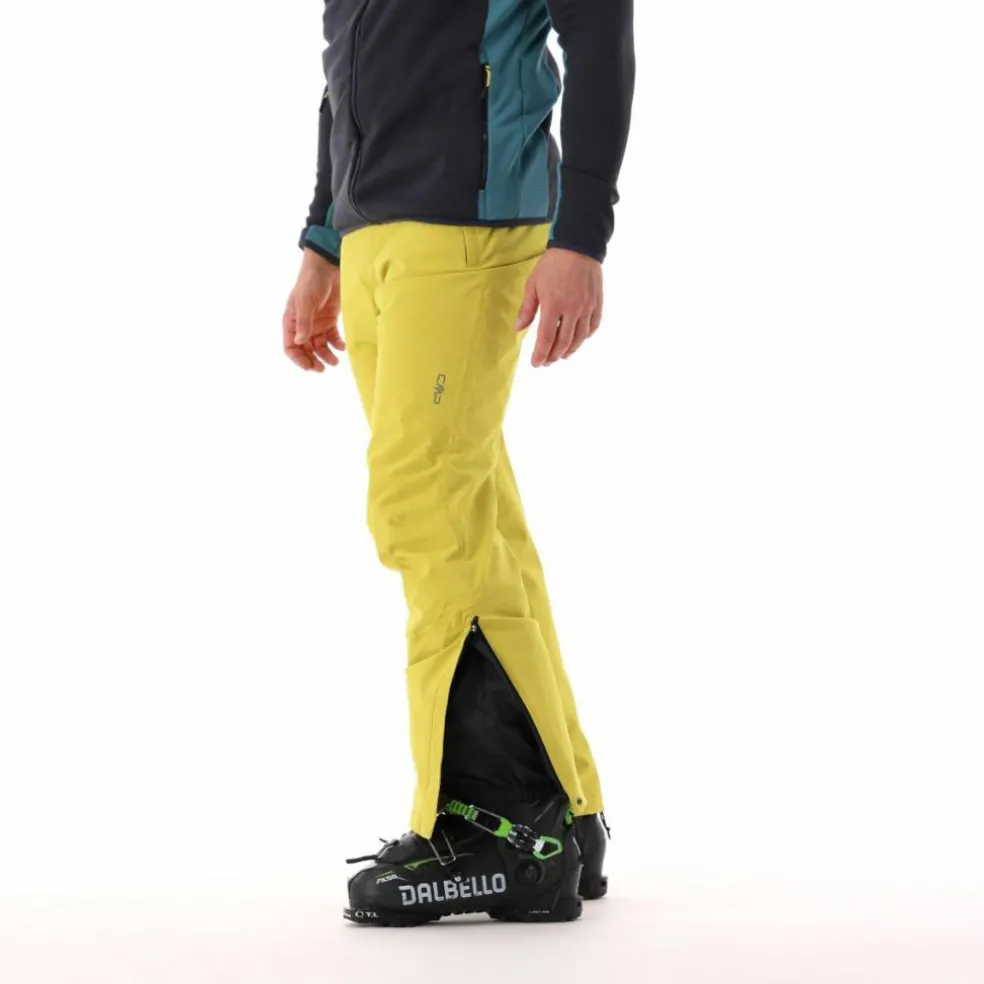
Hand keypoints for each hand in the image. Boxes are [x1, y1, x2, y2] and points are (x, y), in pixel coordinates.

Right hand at [283, 250, 344, 371]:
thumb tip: (300, 342)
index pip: (290, 346)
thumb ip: (304, 322)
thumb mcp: (305, 301)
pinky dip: (337, 344)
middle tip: (322, 368)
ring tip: (335, 362)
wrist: (328, 267)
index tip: (308, 366)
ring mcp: (317, 323)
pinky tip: (342, 347)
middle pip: (305, 350)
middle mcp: (303, 325)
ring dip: (326, 355)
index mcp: (291, 322)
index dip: (298, 358)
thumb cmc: (311, 281)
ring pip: (319, 346)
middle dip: (312, 360)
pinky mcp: (330, 320)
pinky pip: (332, 337)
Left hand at [514, 248, 602, 366]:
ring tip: (561, 356)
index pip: (546, 339)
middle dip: (553, 356)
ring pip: (579, 339)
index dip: (540, 354)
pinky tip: (577, 341)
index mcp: (553, 305)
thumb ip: (527, 309)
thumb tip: (518, 329)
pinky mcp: (597, 304)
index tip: (536, 363)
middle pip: (563, 343)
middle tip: (546, 362)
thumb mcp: (533, 284)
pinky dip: (584, 338)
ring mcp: (586, 308)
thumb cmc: (552, 265)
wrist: (578, 247)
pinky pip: (592, 327)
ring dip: (569, 351)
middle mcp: (572, 310)